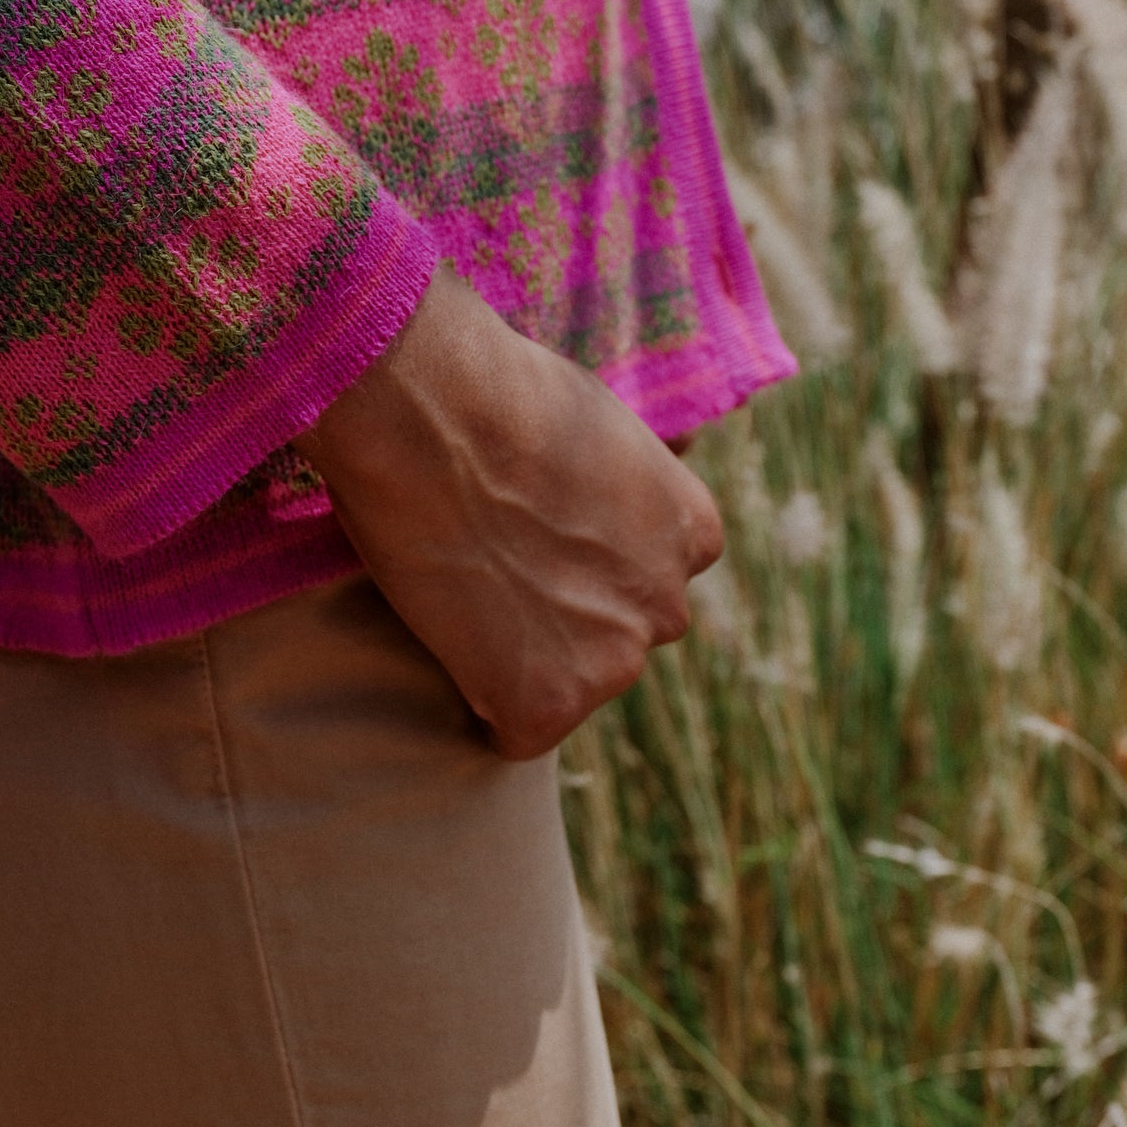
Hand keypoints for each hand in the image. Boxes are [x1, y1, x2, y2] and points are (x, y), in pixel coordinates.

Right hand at [296, 265, 724, 759]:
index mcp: (693, 532)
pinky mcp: (549, 704)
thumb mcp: (599, 425)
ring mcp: (614, 660)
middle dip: (563, 618)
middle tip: (491, 571)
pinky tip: (449, 636)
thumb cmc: (494, 392)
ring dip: (522, 659)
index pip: (650, 580)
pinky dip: (480, 701)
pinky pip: (514, 733)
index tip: (535, 545)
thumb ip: (618, 483)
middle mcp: (669, 603)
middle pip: (614, 638)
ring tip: (463, 592)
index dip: (584, 568)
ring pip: (568, 685)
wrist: (433, 412)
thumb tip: (614, 483)